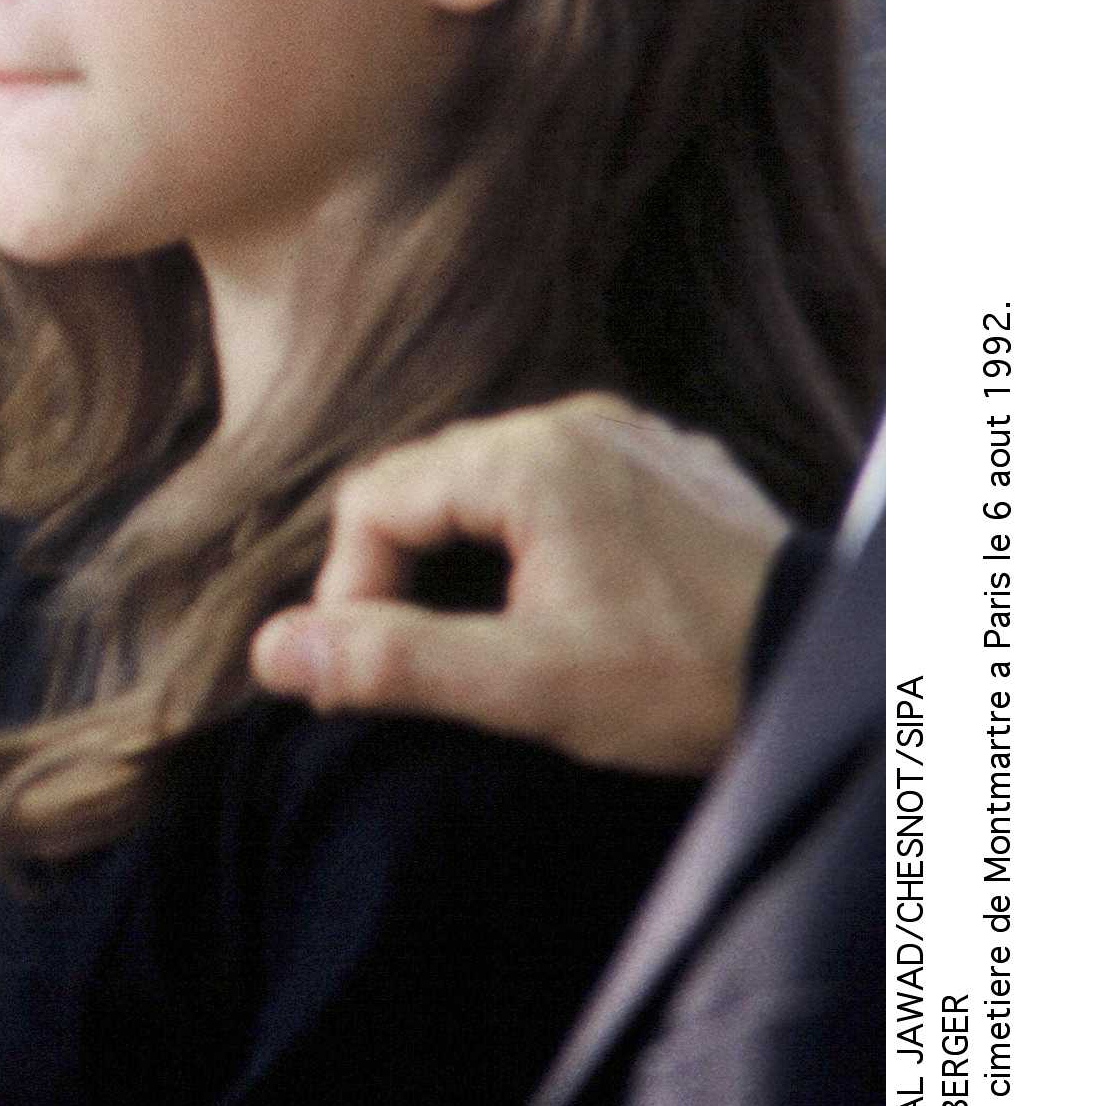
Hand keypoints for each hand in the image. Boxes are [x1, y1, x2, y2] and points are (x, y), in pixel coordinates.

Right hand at [250, 394, 793, 775]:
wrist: (832, 672)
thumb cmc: (688, 677)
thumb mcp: (527, 684)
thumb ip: (393, 662)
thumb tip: (273, 652)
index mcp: (531, 456)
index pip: (374, 500)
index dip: (347, 591)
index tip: (364, 675)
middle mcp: (578, 420)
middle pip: (430, 482)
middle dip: (400, 574)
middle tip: (409, 668)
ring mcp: (633, 436)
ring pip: (494, 483)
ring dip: (464, 559)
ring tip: (480, 644)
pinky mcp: (674, 468)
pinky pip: (564, 485)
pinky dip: (532, 542)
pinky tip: (557, 610)